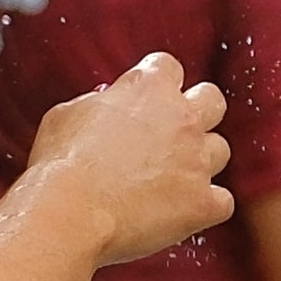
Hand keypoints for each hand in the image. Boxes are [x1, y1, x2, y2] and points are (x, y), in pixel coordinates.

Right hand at [21, 54, 230, 262]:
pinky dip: (204, 207)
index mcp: (148, 87)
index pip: (168, 67)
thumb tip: (107, 102)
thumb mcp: (66, 114)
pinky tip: (180, 213)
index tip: (144, 102)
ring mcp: (197, 160)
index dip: (156, 85)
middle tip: (172, 136)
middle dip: (197, 113)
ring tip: (167, 182)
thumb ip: (97, 102)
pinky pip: (222, 201)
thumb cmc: (58, 164)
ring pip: (220, 151)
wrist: (68, 213)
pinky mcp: (203, 203)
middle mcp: (182, 117)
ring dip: (199, 162)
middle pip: (213, 100)